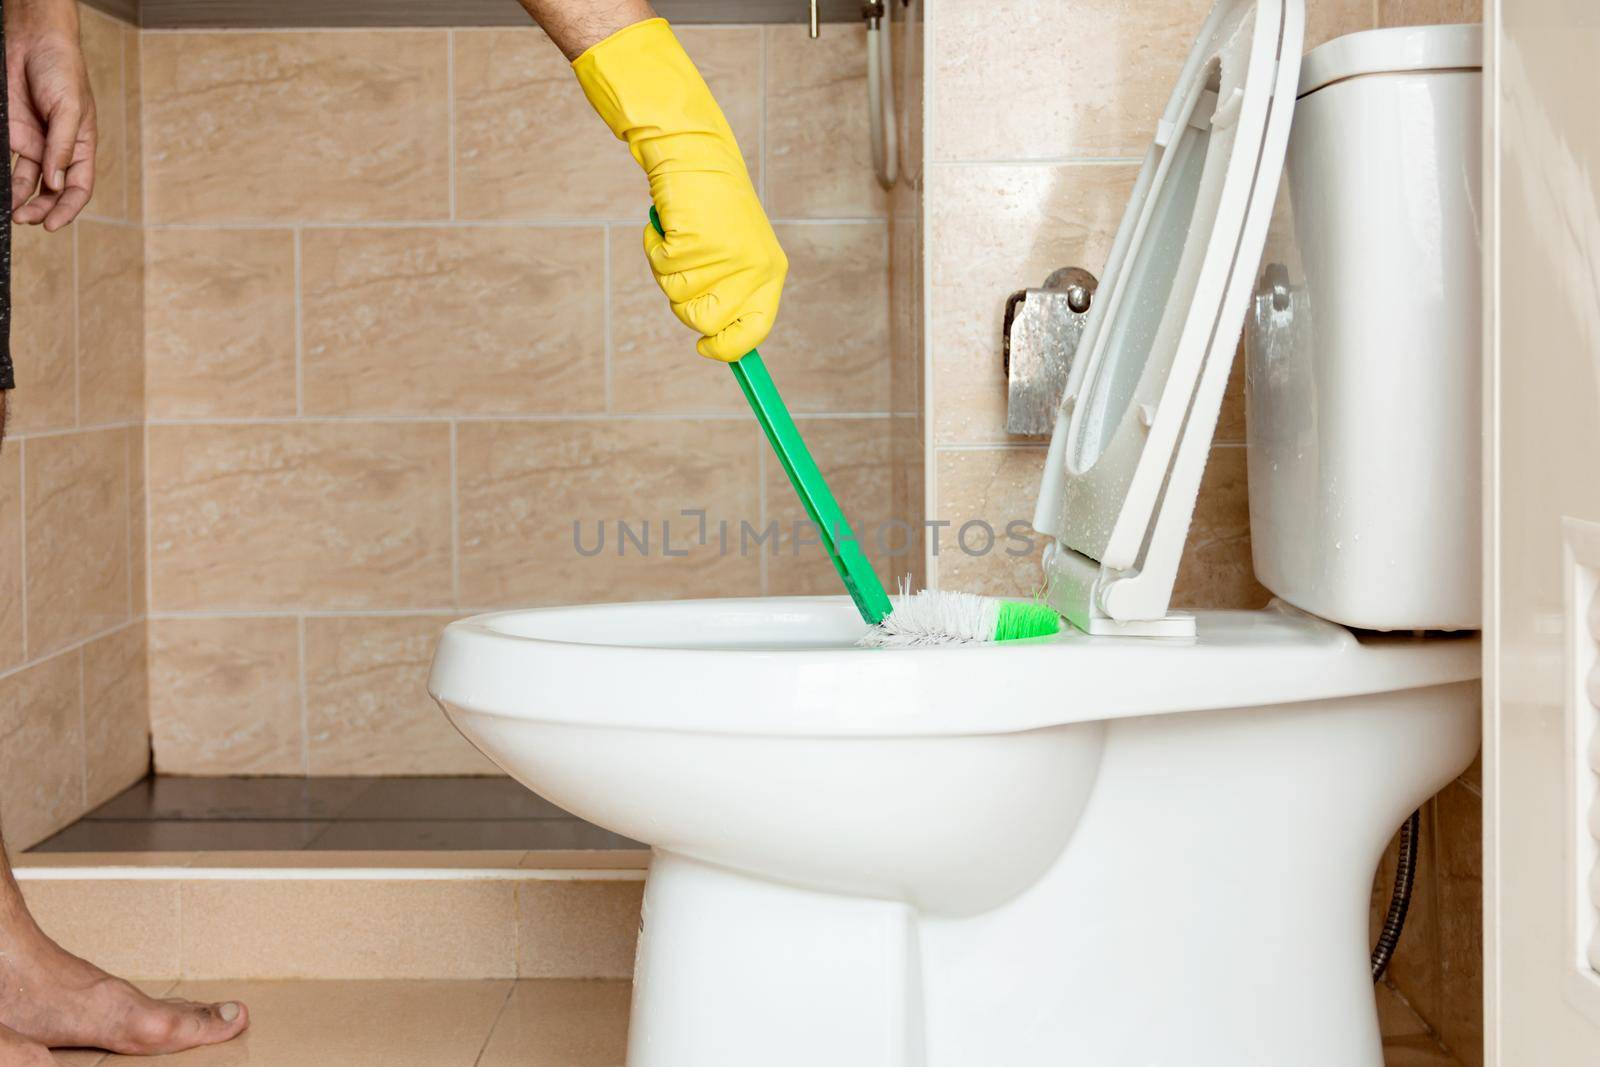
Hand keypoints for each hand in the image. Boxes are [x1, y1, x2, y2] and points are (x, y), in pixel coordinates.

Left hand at [6, 0, 95, 230]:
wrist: (31, 40)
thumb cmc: (62, 69)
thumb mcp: (70, 109)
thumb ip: (63, 147)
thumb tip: (55, 184)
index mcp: (82, 147)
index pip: (77, 187)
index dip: (67, 209)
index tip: (51, 224)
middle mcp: (58, 150)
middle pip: (52, 191)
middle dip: (41, 209)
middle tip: (25, 220)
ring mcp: (34, 143)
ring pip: (29, 182)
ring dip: (20, 200)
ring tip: (11, 212)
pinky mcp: (11, 133)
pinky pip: (8, 163)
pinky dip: (5, 180)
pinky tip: (1, 190)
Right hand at [572, 18, 785, 360]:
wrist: (693, 153)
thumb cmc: (711, 204)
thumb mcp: (736, 250)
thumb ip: (731, 291)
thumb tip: (714, 339)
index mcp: (770, 273)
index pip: (755, 331)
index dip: (728, 348)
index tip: (706, 349)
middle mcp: (754, 270)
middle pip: (705, 323)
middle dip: (684, 301)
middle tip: (684, 265)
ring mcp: (726, 259)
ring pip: (678, 298)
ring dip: (668, 270)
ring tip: (681, 234)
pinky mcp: (696, 244)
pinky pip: (662, 267)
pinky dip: (655, 247)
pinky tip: (670, 223)